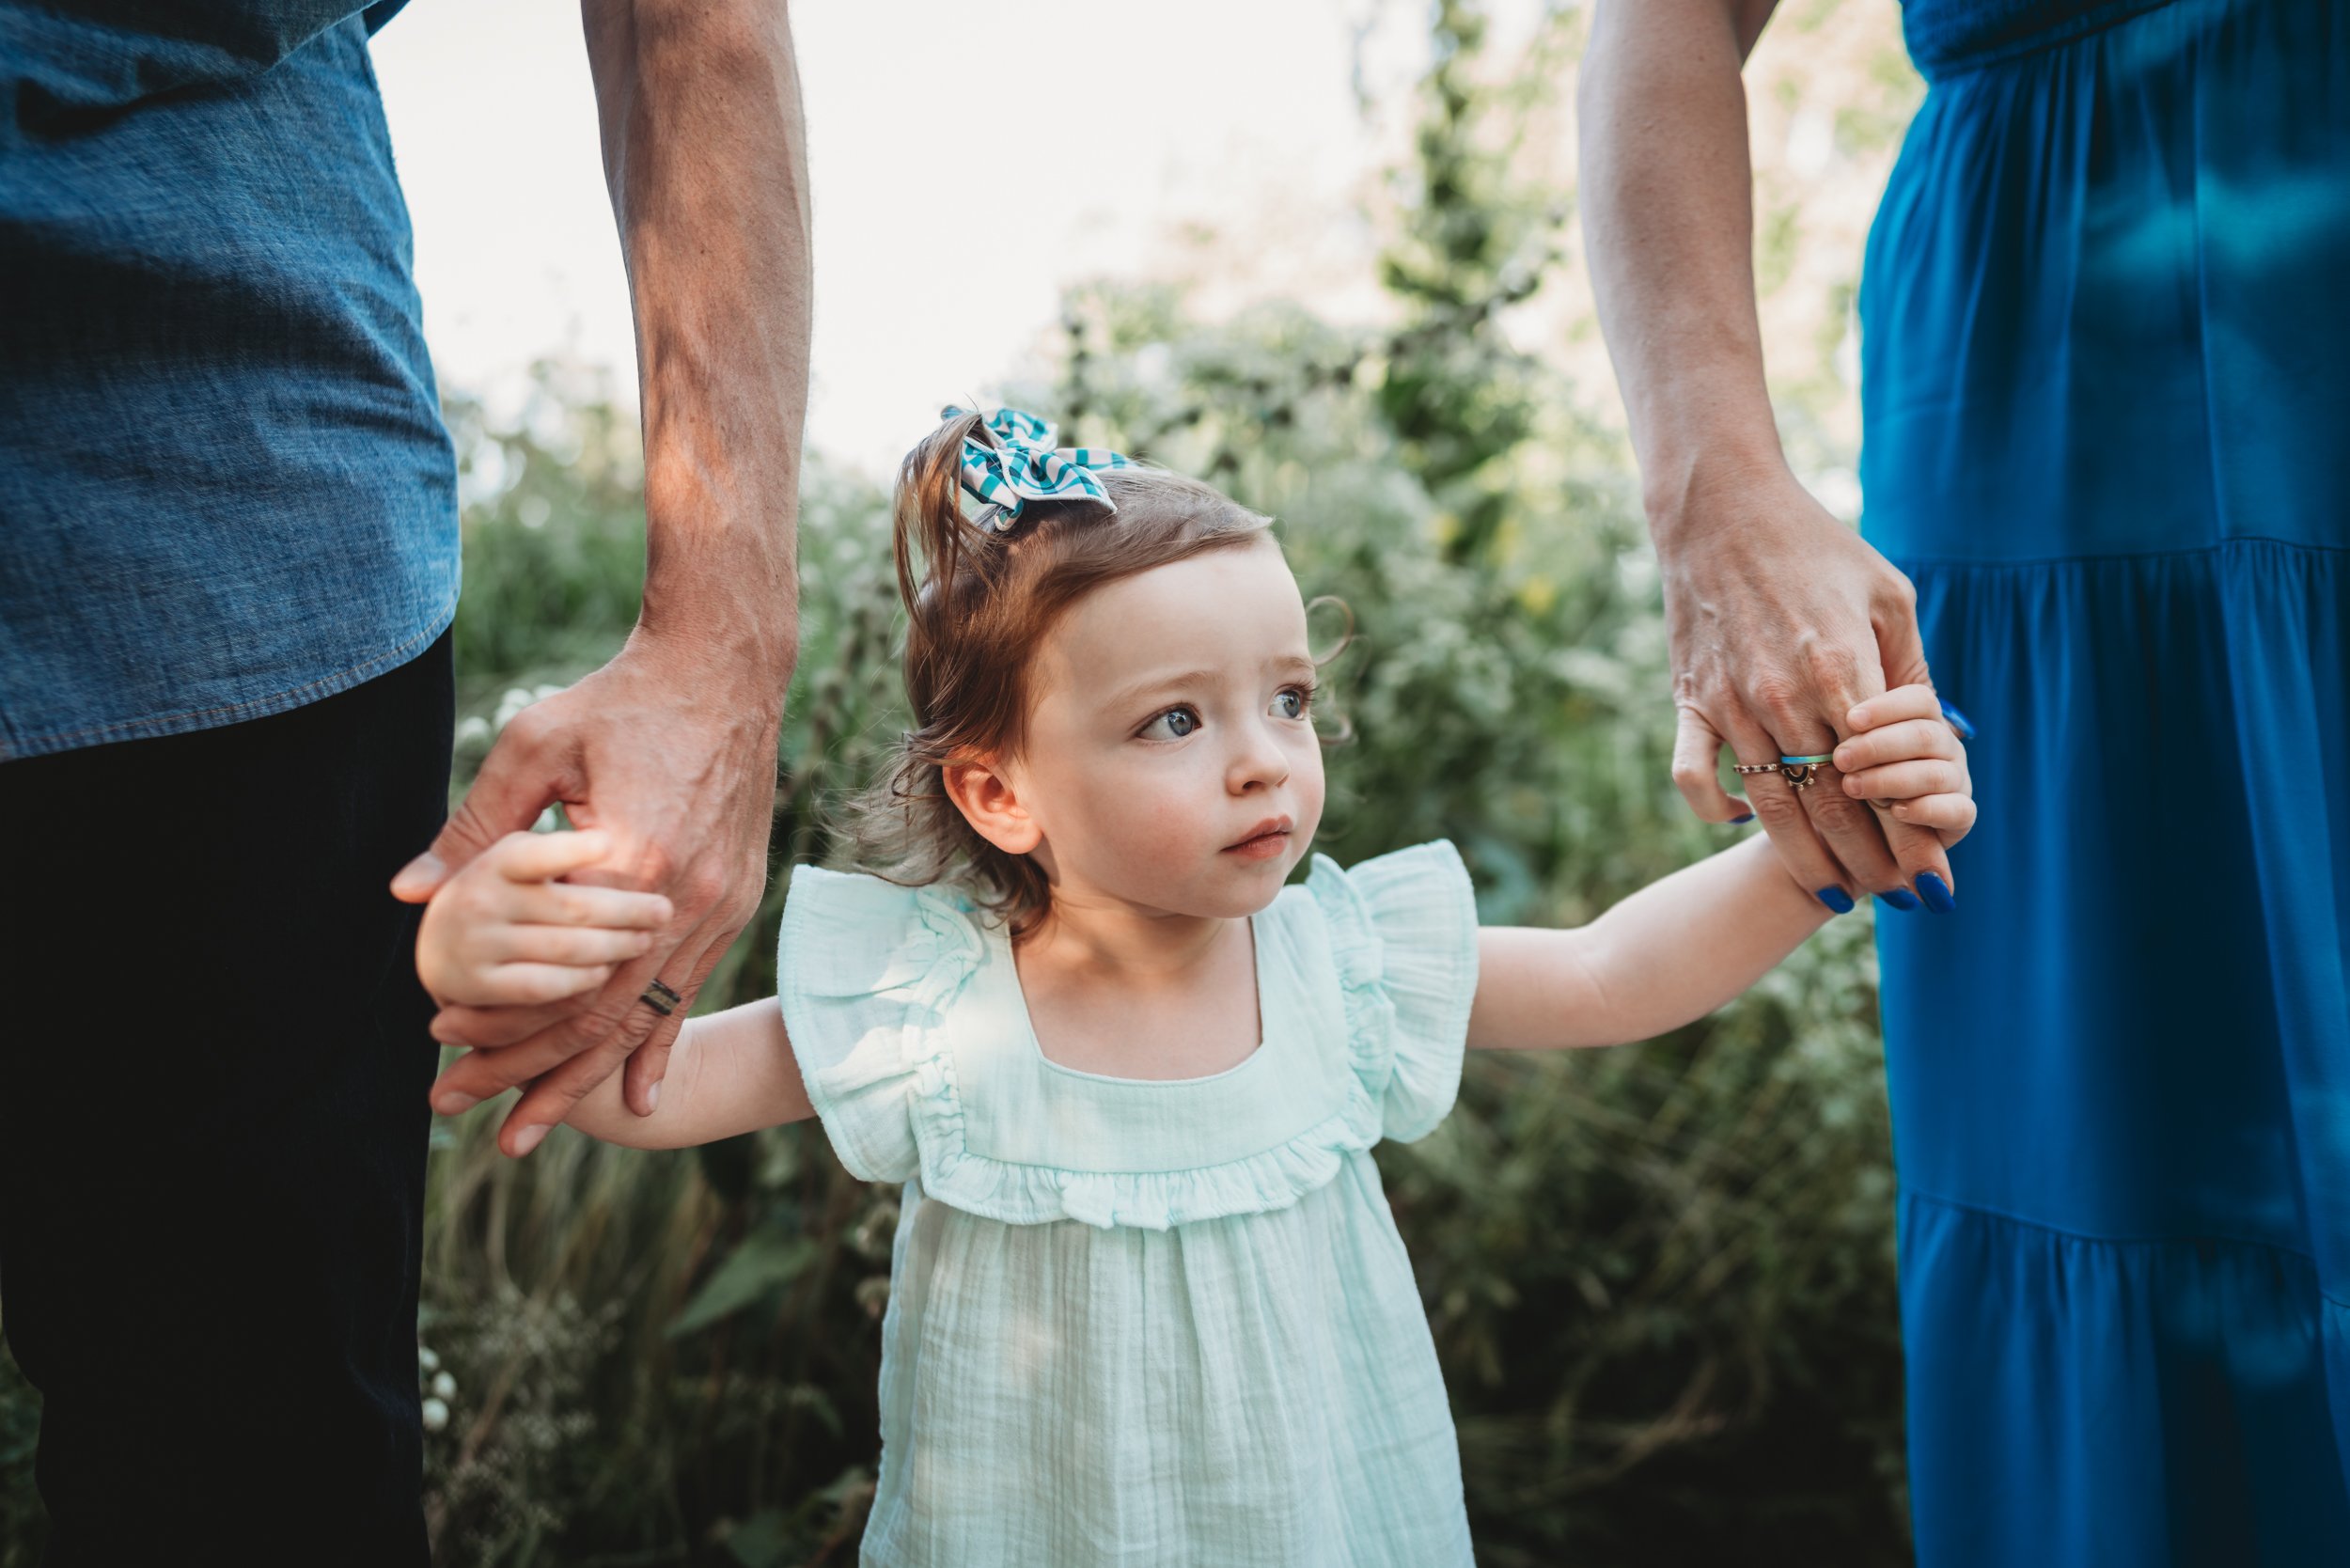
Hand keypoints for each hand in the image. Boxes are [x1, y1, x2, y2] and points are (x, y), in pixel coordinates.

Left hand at [391, 633, 782, 1155]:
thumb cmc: (620, 703)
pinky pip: (688, 991)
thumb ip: (475, 831)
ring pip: (641, 1016)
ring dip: (581, 1075)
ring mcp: (719, 907)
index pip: (553, 974)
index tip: (437, 1044)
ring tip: (529, 1126)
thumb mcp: (533, 750)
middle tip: (460, 1107)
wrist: (725, 674)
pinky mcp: (737, 903)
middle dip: (524, 1072)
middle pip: (596, 1014)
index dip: (494, 1018)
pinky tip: (633, 1096)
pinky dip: (655, 1045)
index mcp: (630, 864)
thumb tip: (407, 894)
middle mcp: (682, 902)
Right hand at [1660, 463, 1952, 910]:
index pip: (1885, 777)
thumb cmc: (1818, 548)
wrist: (1722, 511)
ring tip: (1835, 893)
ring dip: (1806, 858)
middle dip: (1870, 862)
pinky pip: (1696, 776)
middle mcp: (1785, 695)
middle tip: (1894, 897)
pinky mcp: (1690, 699)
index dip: (1911, 835)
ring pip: (1772, 806)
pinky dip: (1717, 809)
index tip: (1933, 874)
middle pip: (1833, 806)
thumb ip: (1910, 668)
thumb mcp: (1890, 595)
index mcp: (1842, 669)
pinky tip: (1742, 823)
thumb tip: (1935, 731)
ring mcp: (1731, 703)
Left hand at [1836, 684, 1976, 845]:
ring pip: (1936, 773)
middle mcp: (1947, 746)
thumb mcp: (1850, 748)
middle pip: (1924, 735)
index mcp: (1924, 720)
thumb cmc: (1855, 776)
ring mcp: (1957, 780)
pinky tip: (1895, 812)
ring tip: (1853, 787)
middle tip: (1840, 759)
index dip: (1886, 708)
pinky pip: (1959, 810)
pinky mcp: (1961, 815)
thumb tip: (1838, 713)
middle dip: (1878, 746)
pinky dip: (1925, 810)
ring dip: (1891, 780)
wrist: (1867, 833)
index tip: (1849, 719)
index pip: (1919, 700)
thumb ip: (1852, 728)